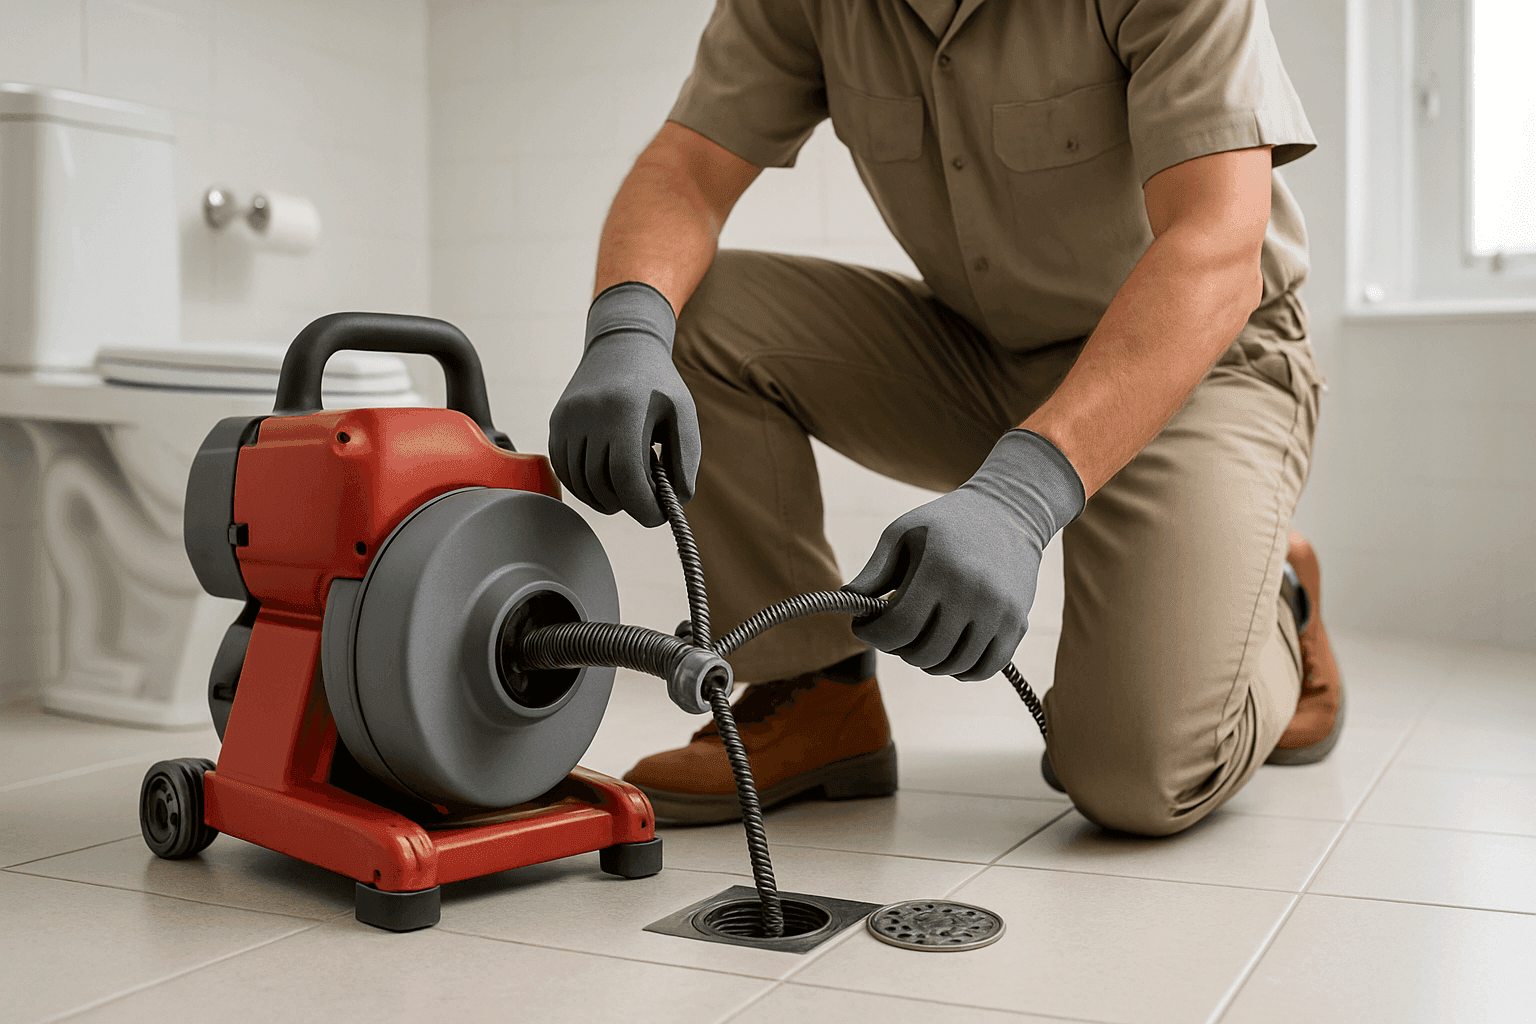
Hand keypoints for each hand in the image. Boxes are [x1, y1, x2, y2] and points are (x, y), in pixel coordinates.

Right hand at [548, 282, 700, 526]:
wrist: (621, 346)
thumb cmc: (658, 383)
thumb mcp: (683, 414)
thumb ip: (685, 459)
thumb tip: (677, 500)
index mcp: (625, 410)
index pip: (627, 476)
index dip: (643, 506)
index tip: (657, 516)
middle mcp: (590, 413)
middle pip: (602, 484)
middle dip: (627, 504)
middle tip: (646, 502)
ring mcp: (567, 418)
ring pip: (580, 483)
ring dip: (605, 499)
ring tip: (628, 488)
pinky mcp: (556, 423)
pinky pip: (565, 471)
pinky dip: (585, 486)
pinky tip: (605, 480)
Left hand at [845, 430, 1084, 680]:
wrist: (1008, 512)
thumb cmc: (945, 523)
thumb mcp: (902, 533)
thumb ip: (873, 571)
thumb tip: (848, 603)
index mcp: (939, 569)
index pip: (898, 627)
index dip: (873, 636)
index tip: (863, 628)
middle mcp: (974, 593)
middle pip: (925, 652)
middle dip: (898, 649)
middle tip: (893, 632)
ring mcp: (1000, 612)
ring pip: (953, 666)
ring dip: (928, 662)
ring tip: (919, 639)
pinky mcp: (1018, 624)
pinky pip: (985, 669)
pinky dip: (961, 670)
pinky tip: (948, 651)